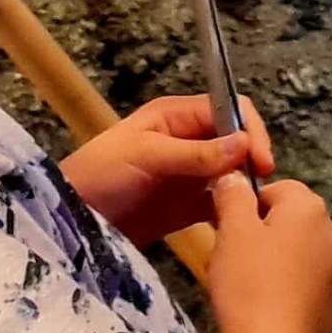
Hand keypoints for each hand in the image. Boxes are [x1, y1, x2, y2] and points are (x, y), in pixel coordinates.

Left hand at [61, 96, 274, 245]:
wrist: (70, 221)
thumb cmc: (100, 175)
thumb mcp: (147, 156)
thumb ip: (197, 152)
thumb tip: (245, 144)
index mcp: (177, 116)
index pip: (230, 109)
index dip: (250, 130)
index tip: (261, 162)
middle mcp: (189, 140)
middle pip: (238, 142)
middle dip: (251, 161)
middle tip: (258, 189)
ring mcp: (189, 174)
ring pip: (233, 173)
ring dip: (245, 187)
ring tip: (252, 209)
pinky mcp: (187, 206)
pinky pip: (220, 204)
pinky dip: (232, 211)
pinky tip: (239, 223)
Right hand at [207, 174, 331, 332]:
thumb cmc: (249, 281)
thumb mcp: (232, 230)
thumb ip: (233, 195)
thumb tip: (234, 177)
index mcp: (310, 209)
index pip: (278, 189)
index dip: (249, 206)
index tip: (229, 230)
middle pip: (292, 221)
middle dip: (264, 233)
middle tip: (235, 257)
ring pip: (300, 252)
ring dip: (278, 260)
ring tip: (250, 285)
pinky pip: (308, 282)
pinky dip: (291, 287)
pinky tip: (270, 305)